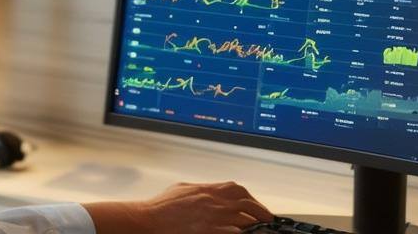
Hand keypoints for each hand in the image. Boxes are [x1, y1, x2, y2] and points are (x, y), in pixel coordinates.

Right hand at [83, 181, 270, 233]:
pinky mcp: (212, 232)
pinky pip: (236, 233)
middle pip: (249, 205)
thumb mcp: (182, 189)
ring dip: (256, 226)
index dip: (252, 200)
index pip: (239, 190)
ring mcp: (216, 218)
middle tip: (267, 222)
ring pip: (247, 221)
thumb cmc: (161, 207)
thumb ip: (200, 189)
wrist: (149, 219)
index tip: (257, 207)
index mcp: (209, 189)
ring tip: (263, 231)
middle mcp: (216, 201)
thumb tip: (209, 190)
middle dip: (262, 214)